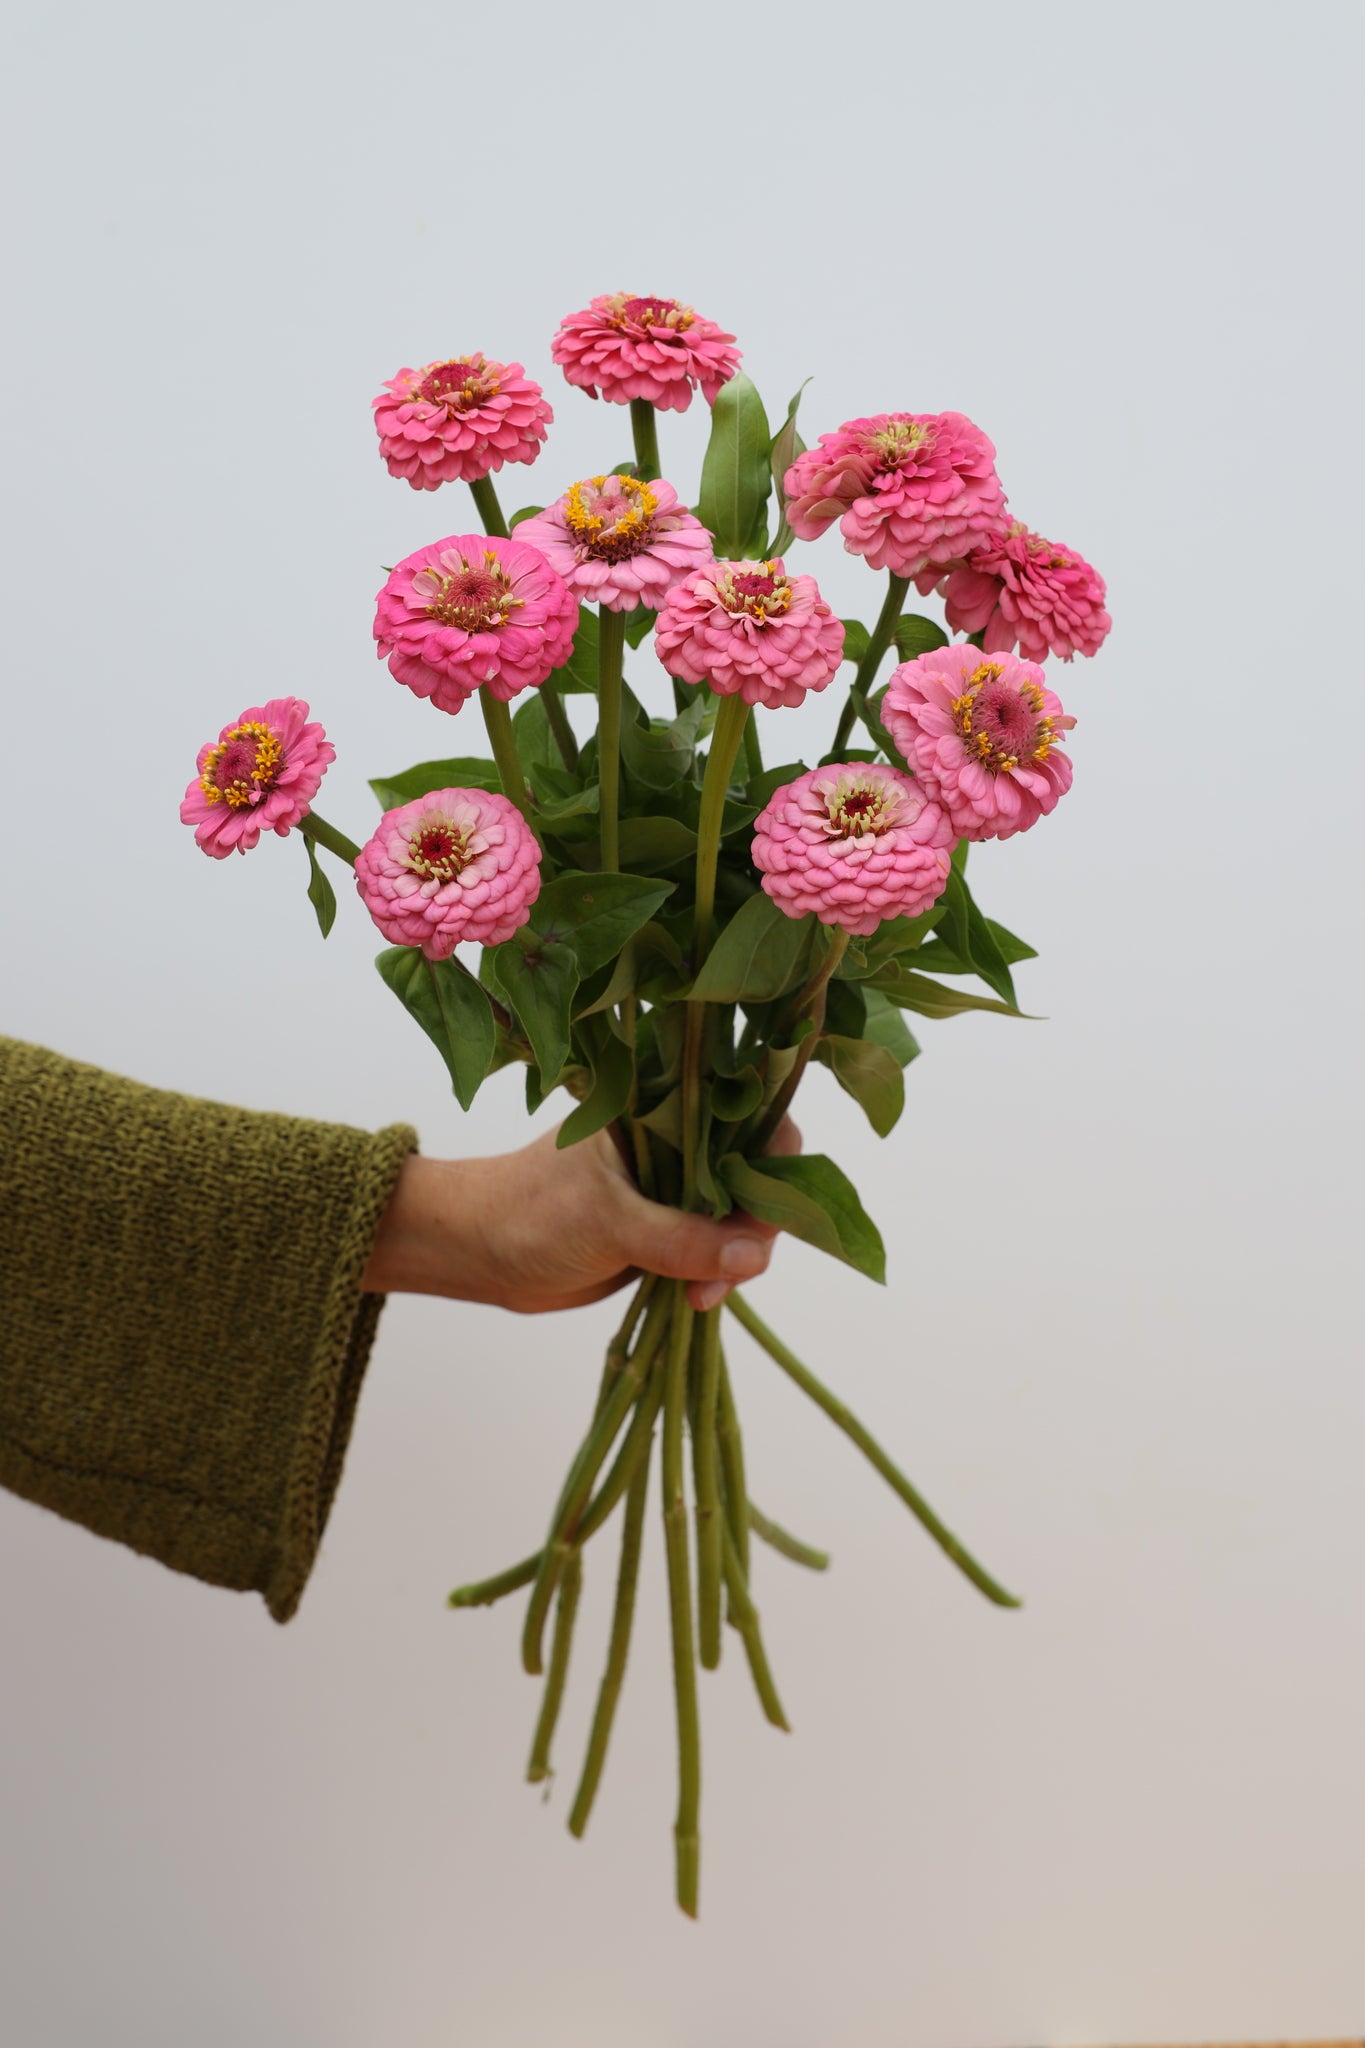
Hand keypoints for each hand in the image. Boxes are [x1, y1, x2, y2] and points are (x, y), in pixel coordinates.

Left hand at [362, 1119, 800, 1313]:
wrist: (480, 1254)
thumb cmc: (531, 1214)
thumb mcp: (609, 1222)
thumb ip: (681, 1237)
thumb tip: (753, 1255)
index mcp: (663, 1110)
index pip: (745, 1116)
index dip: (772, 1157)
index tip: (771, 1209)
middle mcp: (677, 1143)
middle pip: (754, 1171)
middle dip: (757, 1221)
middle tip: (737, 1267)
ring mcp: (674, 1189)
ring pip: (738, 1217)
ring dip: (736, 1258)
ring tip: (705, 1295)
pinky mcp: (668, 1231)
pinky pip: (714, 1249)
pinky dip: (717, 1275)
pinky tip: (701, 1299)